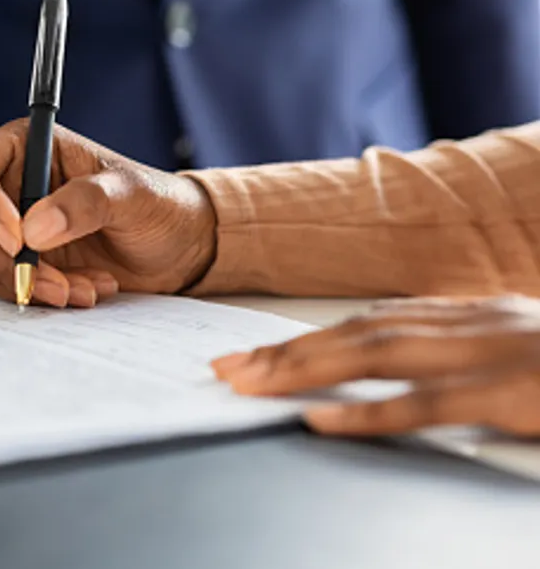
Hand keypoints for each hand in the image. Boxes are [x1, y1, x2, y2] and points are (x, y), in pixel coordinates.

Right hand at [0, 118, 216, 307]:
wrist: (177, 248)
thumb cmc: (157, 205)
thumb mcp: (131, 195)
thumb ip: (85, 202)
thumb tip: (35, 229)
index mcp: (24, 147)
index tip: (15, 237)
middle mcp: (6, 184)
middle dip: (0, 258)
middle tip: (49, 278)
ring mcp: (7, 227)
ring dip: (23, 282)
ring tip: (79, 287)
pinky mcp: (16, 264)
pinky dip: (36, 295)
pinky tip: (81, 289)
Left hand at [212, 295, 539, 435]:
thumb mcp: (522, 352)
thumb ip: (464, 357)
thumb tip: (401, 378)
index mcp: (475, 314)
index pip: (369, 321)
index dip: (306, 336)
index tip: (252, 352)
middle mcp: (475, 323)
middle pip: (356, 332)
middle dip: (284, 351)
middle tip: (225, 369)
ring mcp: (493, 355)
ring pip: (376, 355)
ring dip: (303, 370)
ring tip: (249, 385)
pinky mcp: (513, 394)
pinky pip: (426, 403)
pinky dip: (368, 413)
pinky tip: (322, 421)